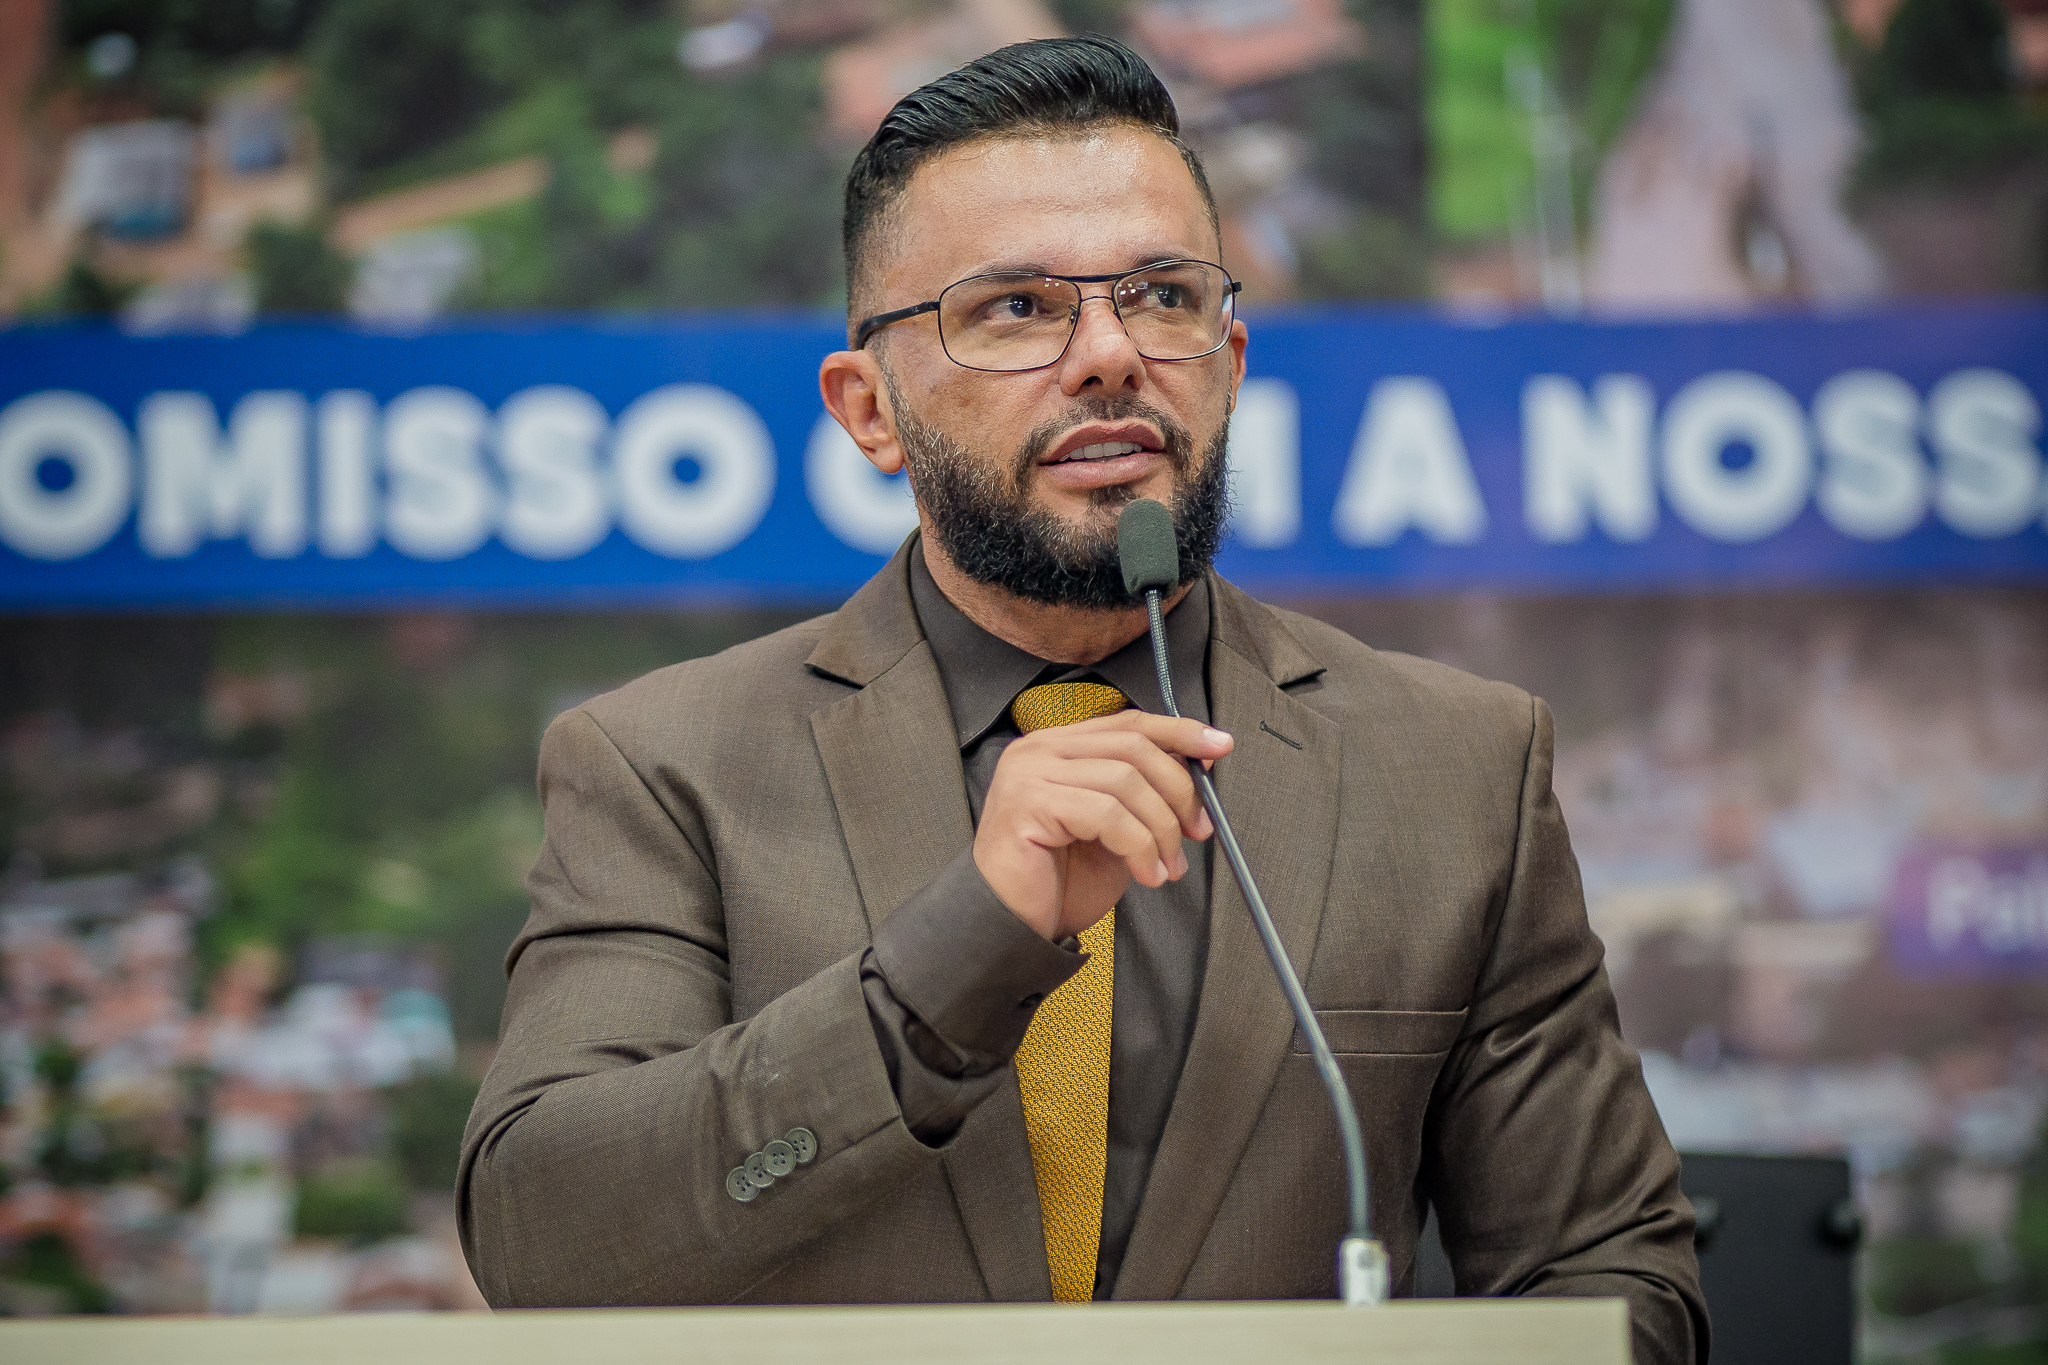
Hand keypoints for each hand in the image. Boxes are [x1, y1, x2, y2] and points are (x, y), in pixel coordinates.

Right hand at [974, 711, 1232, 940]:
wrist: (1009, 926)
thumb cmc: (1058, 882)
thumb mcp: (1117, 830)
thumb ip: (1145, 795)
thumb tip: (1200, 763)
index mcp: (1058, 747)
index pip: (1128, 723)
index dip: (1179, 731)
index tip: (1220, 746)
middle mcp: (1038, 749)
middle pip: (1133, 747)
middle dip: (1178, 789)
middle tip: (1199, 831)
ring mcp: (1029, 772)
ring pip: (1125, 780)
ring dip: (1161, 828)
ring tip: (1167, 867)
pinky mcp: (1027, 802)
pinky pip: (1106, 813)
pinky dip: (1139, 846)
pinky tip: (1146, 874)